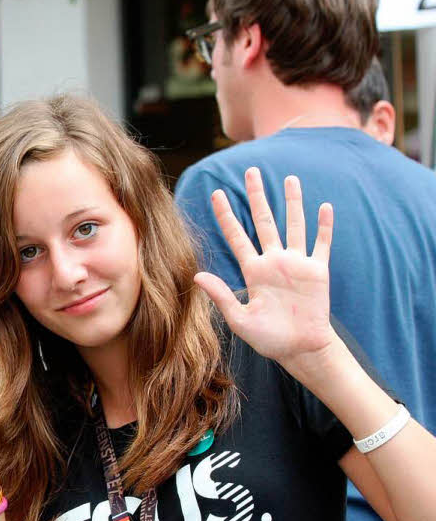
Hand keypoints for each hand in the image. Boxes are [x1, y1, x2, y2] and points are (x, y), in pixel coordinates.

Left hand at [194, 167, 338, 375]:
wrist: (299, 349)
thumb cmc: (268, 339)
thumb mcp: (239, 319)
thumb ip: (220, 295)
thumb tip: (196, 275)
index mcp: (253, 271)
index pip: (237, 236)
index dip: (226, 215)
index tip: (216, 193)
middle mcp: (273, 262)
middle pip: (264, 221)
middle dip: (257, 196)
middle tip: (251, 171)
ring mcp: (296, 264)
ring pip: (293, 225)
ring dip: (293, 202)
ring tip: (290, 179)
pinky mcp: (317, 271)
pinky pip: (321, 244)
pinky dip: (324, 226)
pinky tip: (324, 206)